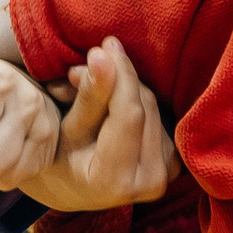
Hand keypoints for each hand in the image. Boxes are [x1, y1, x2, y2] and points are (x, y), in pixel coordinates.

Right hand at [24, 39, 181, 213]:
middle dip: (116, 79)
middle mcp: (148, 183)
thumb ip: (89, 95)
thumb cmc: (58, 160)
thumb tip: (102, 54)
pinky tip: (114, 102)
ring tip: (92, 88)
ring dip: (125, 88)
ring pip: (154, 107)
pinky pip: (161, 115)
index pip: (129, 114)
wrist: (73, 188)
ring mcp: (166, 175)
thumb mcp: (66, 129)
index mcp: (115, 180)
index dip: (120, 74)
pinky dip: (138, 100)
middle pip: (145, 107)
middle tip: (82, 69)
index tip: (106, 45)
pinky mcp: (174, 163)